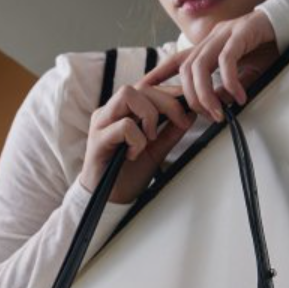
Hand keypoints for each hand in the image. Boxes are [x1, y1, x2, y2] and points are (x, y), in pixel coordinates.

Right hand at [80, 78, 195, 204]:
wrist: (110, 200)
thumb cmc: (129, 174)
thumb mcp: (156, 150)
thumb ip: (170, 131)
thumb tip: (190, 113)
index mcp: (123, 111)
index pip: (148, 87)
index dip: (172, 93)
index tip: (190, 110)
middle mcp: (110, 111)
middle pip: (140, 87)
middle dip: (167, 102)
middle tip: (181, 122)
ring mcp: (101, 123)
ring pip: (128, 94)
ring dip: (149, 115)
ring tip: (151, 138)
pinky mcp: (97, 139)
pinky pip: (124, 126)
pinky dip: (137, 140)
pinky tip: (134, 154)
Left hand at [142, 9, 279, 122]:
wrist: (288, 25)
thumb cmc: (265, 48)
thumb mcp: (243, 72)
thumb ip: (228, 86)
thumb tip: (218, 102)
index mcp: (208, 45)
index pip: (177, 59)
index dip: (158, 73)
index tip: (144, 87)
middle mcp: (212, 38)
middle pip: (187, 68)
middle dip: (191, 96)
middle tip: (205, 116)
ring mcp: (225, 34)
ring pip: (202, 65)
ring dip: (206, 93)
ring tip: (218, 112)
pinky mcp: (242, 33)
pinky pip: (227, 59)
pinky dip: (229, 81)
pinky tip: (238, 96)